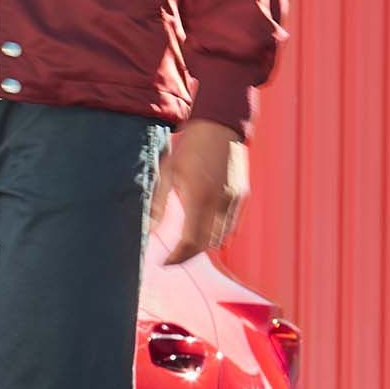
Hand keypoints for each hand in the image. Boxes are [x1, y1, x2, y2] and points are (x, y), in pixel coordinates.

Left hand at [152, 121, 247, 264]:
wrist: (221, 126)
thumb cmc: (190, 148)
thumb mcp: (167, 174)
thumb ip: (157, 205)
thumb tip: (147, 231)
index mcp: (200, 197)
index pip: (191, 241)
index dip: (178, 257)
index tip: (165, 262)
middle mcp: (221, 202)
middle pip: (207, 244)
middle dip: (189, 254)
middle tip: (172, 257)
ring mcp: (235, 200)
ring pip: (221, 238)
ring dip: (203, 245)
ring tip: (184, 245)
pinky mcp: (242, 196)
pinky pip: (231, 226)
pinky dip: (216, 233)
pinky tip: (201, 230)